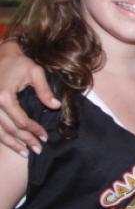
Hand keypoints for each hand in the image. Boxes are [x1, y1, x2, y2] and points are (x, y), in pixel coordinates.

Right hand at [0, 40, 60, 155]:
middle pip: (9, 129)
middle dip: (24, 141)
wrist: (1, 55)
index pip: (21, 120)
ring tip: (25, 153)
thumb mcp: (35, 72)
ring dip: (12, 144)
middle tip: (37, 150)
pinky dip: (2, 137)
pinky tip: (11, 144)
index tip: (44, 137)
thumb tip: (56, 106)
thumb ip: (44, 90)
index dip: (33, 130)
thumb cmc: (19, 63)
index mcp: (4, 96)